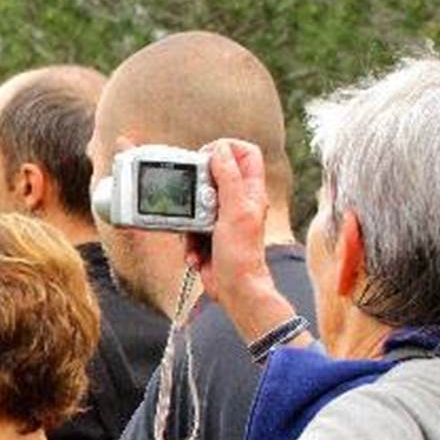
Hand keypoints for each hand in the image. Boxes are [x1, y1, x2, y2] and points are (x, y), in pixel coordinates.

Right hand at [188, 139, 274, 300]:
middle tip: (193, 199)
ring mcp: (221, 218)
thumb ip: (228, 178)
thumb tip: (220, 151)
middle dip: (197, 189)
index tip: (206, 158)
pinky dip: (188, 241)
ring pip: (196, 203)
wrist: (235, 289)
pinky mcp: (207, 235)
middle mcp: (237, 201)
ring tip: (195, 234)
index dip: (226, 149)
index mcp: (250, 191)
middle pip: (213, 176)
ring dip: (189, 220)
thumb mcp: (235, 211)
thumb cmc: (242, 255)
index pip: (245, 154)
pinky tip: (196, 253)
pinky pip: (189, 228)